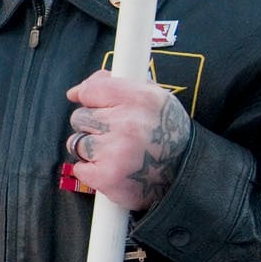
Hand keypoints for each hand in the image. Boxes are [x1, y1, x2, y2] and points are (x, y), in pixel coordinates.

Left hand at [62, 69, 192, 211]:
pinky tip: (113, 169)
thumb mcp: (151, 97)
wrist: (185, 174)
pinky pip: (79, 168)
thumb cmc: (164, 133)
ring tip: (118, 154)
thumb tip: (75, 92)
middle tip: (118, 136)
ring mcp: (116, 151)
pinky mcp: (107, 176)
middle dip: (94, 127)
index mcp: (142, 98)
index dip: (92, 100)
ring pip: (76, 143)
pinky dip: (91, 171)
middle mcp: (129, 123)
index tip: (99, 108)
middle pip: (80, 117)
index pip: (91, 90)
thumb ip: (114, 84)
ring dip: (91, 150)